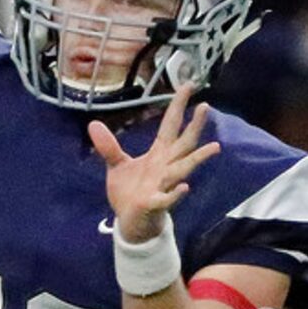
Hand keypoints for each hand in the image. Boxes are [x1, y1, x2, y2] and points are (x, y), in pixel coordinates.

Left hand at [88, 82, 219, 241]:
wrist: (129, 223)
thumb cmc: (129, 193)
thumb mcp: (117, 166)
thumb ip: (108, 147)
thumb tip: (93, 124)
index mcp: (158, 154)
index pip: (170, 125)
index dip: (179, 106)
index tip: (188, 85)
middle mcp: (165, 167)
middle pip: (184, 143)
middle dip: (195, 126)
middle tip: (206, 106)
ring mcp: (162, 185)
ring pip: (183, 169)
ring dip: (197, 158)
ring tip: (214, 147)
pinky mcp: (155, 203)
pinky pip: (167, 198)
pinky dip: (175, 194)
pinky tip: (185, 187)